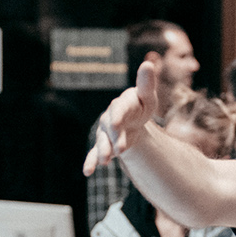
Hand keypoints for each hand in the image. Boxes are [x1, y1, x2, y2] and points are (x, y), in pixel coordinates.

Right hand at [83, 58, 161, 175]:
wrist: (133, 121)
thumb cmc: (141, 106)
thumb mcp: (147, 97)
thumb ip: (146, 84)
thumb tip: (148, 64)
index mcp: (122, 103)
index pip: (120, 108)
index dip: (118, 116)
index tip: (117, 124)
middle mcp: (110, 116)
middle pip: (111, 127)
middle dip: (114, 137)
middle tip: (120, 149)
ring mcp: (104, 131)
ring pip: (102, 141)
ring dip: (103, 151)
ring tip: (105, 161)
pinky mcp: (103, 143)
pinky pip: (94, 153)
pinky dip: (90, 161)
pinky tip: (87, 171)